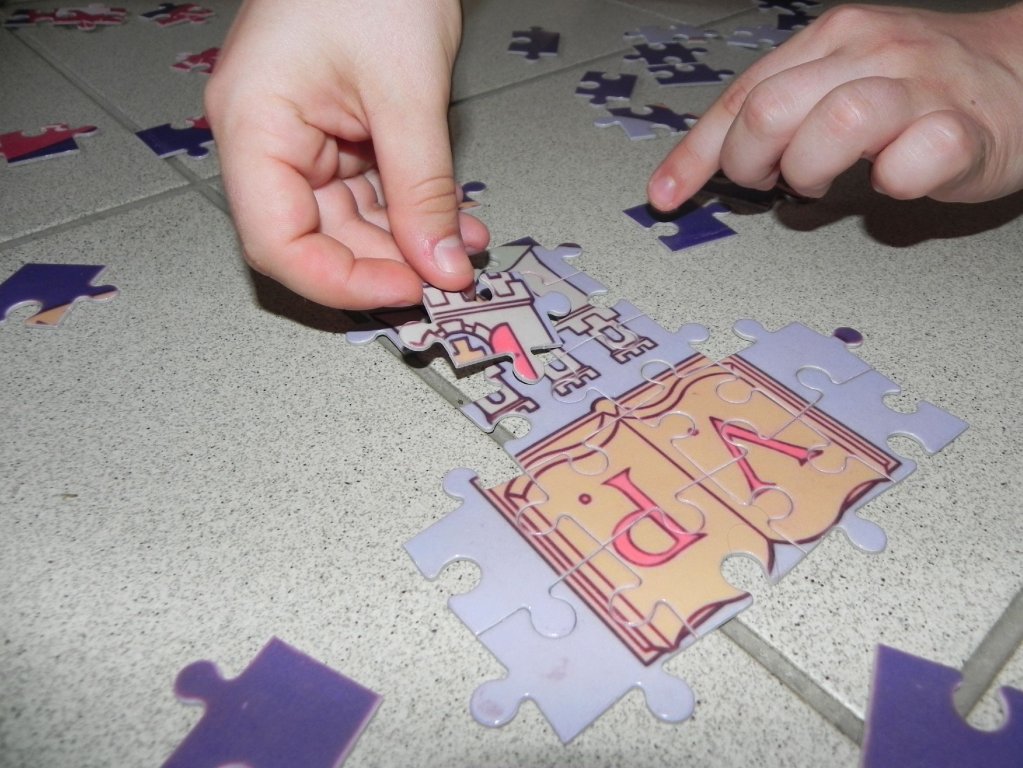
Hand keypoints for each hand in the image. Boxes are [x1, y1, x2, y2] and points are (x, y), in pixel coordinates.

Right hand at [205, 0, 488, 310]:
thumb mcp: (407, 93)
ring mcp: (302, 138)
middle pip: (316, 238)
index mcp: (253, 126)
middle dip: (386, 263)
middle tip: (446, 277)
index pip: (278, 242)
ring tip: (463, 247)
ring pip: (348, 221)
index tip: (406, 293)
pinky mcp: (336, 133)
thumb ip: (423, 189)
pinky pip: (369, 191)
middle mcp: (267, 140)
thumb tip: (441, 265)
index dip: (341, 282)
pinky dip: (411, 211)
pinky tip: (453, 223)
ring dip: (407, 241)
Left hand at [648, 4, 1022, 208]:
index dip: (695, 152)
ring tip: (825, 180)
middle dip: (750, 162)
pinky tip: (891, 180)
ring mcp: (920, 88)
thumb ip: (783, 107)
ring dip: (810, 172)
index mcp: (831, 38)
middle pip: (770, 112)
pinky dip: (891, 184)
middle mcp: (871, 52)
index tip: (666, 194)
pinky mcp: (964, 131)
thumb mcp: (840, 76)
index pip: (742, 96)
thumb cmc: (920, 84)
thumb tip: (715, 158)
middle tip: (770, 181)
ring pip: (832, 127)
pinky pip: (910, 163)